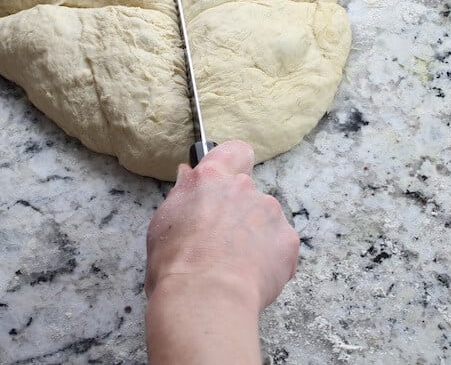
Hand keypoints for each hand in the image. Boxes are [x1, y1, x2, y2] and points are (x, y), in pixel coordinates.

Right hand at [145, 141, 299, 363]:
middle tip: (221, 241)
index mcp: (211, 178)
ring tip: (236, 266)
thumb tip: (187, 176)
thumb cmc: (176, 264)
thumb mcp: (163, 223)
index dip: (234, 163)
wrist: (206, 298)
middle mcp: (243, 187)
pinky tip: (252, 277)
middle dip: (239, 212)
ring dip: (256, 236)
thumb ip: (182, 194)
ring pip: (265, 219)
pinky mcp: (288, 239)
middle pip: (247, 193)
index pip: (234, 151)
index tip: (227, 180)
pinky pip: (280, 245)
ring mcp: (269, 211)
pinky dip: (271, 258)